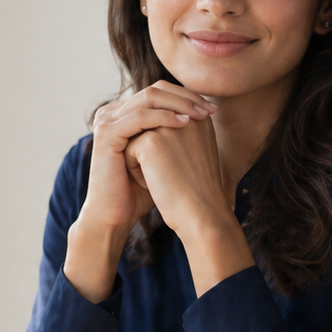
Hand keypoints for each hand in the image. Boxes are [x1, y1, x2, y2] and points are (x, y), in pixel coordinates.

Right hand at [64, 82, 214, 301]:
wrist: (115, 214)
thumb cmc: (139, 190)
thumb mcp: (160, 155)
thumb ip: (173, 133)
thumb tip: (205, 116)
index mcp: (123, 114)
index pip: (158, 92)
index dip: (187, 96)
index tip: (212, 109)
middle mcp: (112, 112)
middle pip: (154, 90)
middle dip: (186, 97)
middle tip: (209, 109)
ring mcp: (106, 120)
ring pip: (149, 98)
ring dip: (179, 104)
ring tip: (201, 115)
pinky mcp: (106, 133)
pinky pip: (140, 116)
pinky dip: (165, 117)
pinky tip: (185, 123)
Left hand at [125, 114, 255, 297]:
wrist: (202, 215)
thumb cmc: (197, 189)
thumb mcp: (194, 152)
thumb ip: (179, 131)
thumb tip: (151, 126)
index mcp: (199, 116)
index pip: (163, 121)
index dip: (162, 148)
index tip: (176, 168)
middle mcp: (185, 115)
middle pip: (148, 127)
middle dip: (151, 151)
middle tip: (170, 174)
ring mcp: (168, 125)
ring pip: (136, 137)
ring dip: (142, 159)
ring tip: (163, 177)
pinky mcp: (151, 141)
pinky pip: (129, 150)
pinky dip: (135, 170)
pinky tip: (154, 183)